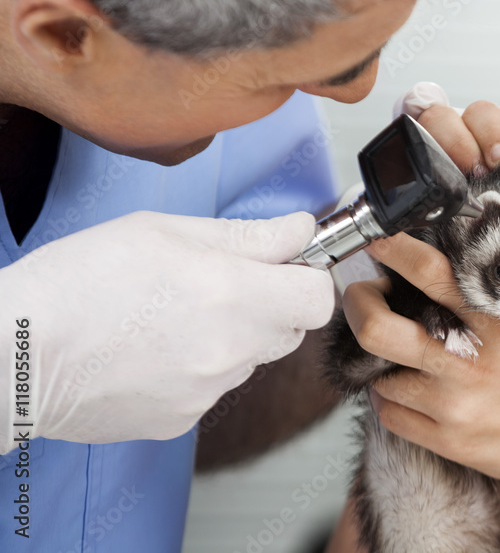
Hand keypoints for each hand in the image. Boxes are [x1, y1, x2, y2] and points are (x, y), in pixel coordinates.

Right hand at [0, 210, 333, 452]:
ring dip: (232, 335)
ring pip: (249, 358)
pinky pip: (212, 387)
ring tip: (170, 315)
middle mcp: (232, 350)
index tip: (283, 264)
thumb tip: (299, 231)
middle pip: (290, 329)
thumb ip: (247, 235)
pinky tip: (151, 349)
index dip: (305, 276)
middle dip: (270, 303)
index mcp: (235, 294)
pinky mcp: (182, 420)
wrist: (16, 356)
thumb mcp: (165, 232)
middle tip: (221, 283)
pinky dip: (195, 368)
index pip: (318, 297)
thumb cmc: (80, 281)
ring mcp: (208, 392)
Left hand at [350, 234, 499, 551]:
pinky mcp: (447, 441)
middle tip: (362, 298)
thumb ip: (482, 305)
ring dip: (383, 362)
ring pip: (379, 376)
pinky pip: (390, 414)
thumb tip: (424, 276)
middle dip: (357, 306)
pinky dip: (394, 400)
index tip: (377, 238)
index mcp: (495, 322)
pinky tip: (418, 392)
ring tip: (406, 356)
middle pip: (377, 329)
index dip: (393, 248)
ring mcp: (454, 406)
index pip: (430, 272)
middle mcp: (468, 362)